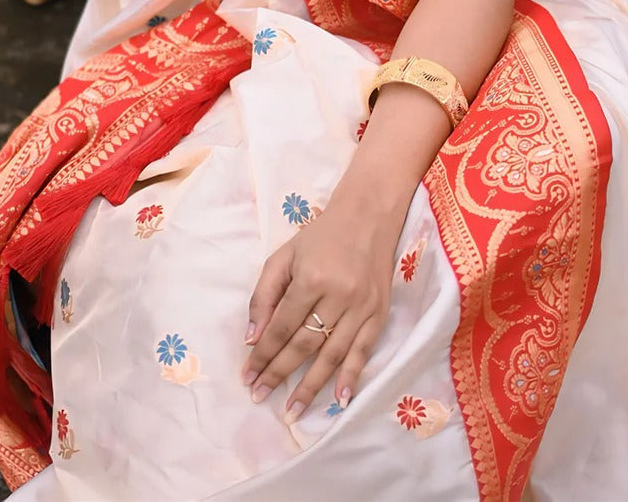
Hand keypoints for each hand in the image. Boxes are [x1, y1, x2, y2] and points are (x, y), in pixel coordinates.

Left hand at [240, 198, 400, 423]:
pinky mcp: (380, 313)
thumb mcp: (284, 255)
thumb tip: (253, 337)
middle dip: (279, 373)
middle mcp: (338, 295)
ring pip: (332, 355)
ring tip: (292, 411)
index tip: (247, 376)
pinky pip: (364, 351)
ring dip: (310, 387)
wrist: (368, 216)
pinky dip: (351, 376)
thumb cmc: (321, 236)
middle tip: (259, 396)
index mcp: (311, 278)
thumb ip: (265, 294)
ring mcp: (362, 307)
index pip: (282, 326)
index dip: (263, 353)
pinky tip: (338, 399)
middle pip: (304, 345)